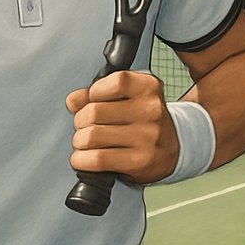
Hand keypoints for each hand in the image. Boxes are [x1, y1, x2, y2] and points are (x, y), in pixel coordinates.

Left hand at [66, 70, 179, 184]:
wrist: (171, 150)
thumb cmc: (141, 121)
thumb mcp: (125, 99)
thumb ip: (95, 94)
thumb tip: (73, 101)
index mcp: (148, 87)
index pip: (112, 82)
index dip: (93, 94)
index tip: (93, 103)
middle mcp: (151, 110)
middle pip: (93, 112)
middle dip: (79, 121)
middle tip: (84, 127)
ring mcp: (148, 137)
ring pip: (91, 136)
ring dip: (79, 142)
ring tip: (85, 144)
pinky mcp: (140, 161)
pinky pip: (97, 159)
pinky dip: (81, 160)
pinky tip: (83, 159)